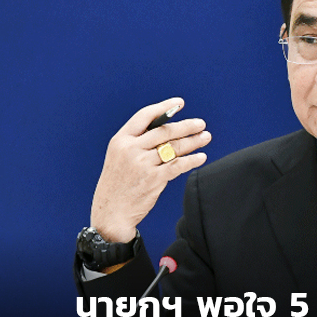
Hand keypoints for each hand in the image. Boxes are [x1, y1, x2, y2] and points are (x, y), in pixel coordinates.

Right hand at [90, 97, 210, 242]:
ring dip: (193, 141)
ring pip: (174, 147)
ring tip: (206, 137)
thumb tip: (168, 131)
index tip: (179, 103)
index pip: (145, 116)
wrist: (110, 213)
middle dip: (186, 126)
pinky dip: (192, 160)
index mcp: (120, 140)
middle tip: (201, 124)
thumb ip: (137, 143)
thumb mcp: (118, 158)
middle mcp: (131, 149)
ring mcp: (142, 164)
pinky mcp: (154, 180)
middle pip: (164, 131)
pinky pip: (178, 166)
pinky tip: (201, 157)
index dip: (164, 107)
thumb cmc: (117, 185)